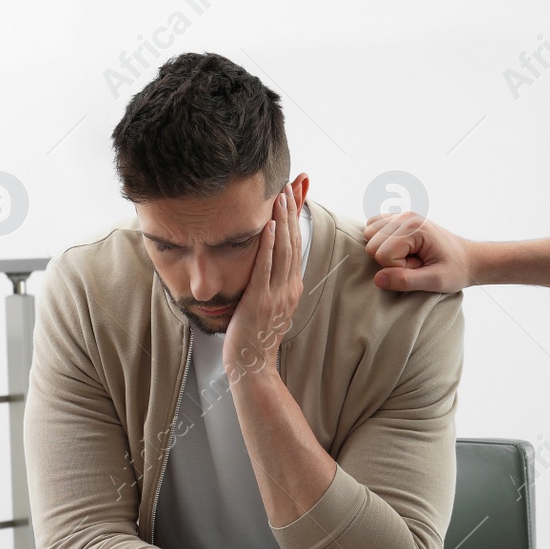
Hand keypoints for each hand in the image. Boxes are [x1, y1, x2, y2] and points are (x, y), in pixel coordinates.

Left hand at [224, 178, 304, 375]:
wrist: (253, 364)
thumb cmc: (256, 338)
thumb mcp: (270, 307)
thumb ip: (273, 286)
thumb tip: (270, 269)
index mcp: (292, 288)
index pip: (296, 245)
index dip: (296, 219)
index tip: (294, 195)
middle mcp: (289, 288)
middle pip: (293, 241)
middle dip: (292, 211)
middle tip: (290, 185)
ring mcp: (276, 294)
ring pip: (282, 249)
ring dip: (281, 220)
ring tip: (280, 196)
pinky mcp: (260, 300)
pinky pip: (265, 267)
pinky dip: (267, 244)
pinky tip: (268, 226)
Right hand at [363, 212, 472, 292]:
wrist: (468, 258)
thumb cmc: (455, 270)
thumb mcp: (435, 281)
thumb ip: (406, 281)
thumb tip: (377, 278)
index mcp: (415, 228)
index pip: (383, 254)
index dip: (398, 268)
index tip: (420, 267)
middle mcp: (405, 216)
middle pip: (372, 244)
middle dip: (391, 260)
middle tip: (415, 262)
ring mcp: (401, 215)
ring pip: (369, 235)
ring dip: (386, 252)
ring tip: (410, 256)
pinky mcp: (398, 218)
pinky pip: (372, 227)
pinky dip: (380, 241)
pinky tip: (399, 248)